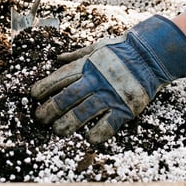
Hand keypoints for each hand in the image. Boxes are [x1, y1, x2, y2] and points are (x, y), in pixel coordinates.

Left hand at [31, 16, 185, 142]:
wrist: (152, 54)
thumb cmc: (122, 49)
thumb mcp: (97, 47)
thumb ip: (77, 55)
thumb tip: (57, 58)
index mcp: (87, 65)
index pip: (60, 77)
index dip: (44, 87)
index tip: (33, 96)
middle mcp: (96, 80)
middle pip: (67, 97)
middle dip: (50, 109)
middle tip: (40, 119)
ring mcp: (111, 94)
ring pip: (83, 112)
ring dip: (68, 124)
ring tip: (57, 132)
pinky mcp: (126, 107)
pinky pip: (108, 124)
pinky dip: (97, 132)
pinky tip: (87, 138)